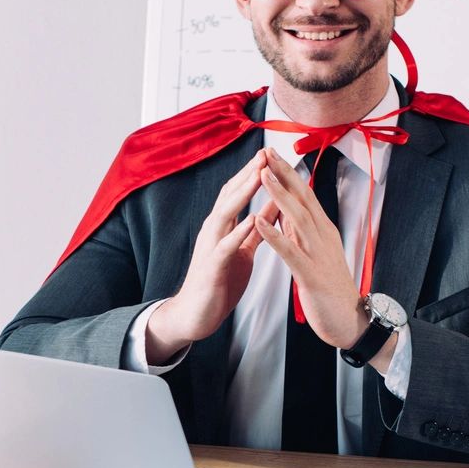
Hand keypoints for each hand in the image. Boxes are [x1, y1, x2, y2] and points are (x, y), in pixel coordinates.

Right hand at [145, 150, 271, 359]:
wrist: (195, 314)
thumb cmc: (220, 281)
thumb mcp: (243, 249)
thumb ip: (256, 228)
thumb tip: (274, 205)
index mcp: (223, 226)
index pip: (237, 192)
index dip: (253, 172)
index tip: (271, 154)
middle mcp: (213, 231)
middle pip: (230, 195)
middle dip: (248, 173)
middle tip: (265, 152)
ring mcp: (210, 247)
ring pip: (226, 213)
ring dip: (243, 193)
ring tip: (260, 175)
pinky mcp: (212, 266)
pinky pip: (226, 245)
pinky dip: (239, 231)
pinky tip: (252, 220)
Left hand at [250, 154, 367, 349]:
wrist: (351, 321)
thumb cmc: (332, 287)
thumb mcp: (315, 253)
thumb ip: (301, 233)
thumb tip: (286, 213)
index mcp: (323, 231)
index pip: (305, 196)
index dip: (288, 174)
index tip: (272, 154)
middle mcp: (323, 237)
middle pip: (303, 199)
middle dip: (284, 174)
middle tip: (266, 152)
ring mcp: (318, 255)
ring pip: (298, 219)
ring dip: (279, 195)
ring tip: (262, 175)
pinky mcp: (311, 275)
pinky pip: (291, 252)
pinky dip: (275, 235)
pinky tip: (259, 221)